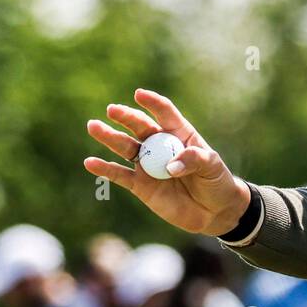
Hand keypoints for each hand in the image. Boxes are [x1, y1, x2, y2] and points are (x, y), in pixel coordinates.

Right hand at [82, 88, 250, 237]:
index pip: (164, 113)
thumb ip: (193, 160)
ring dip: (109, 137)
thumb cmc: (216, 181)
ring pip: (125, 148)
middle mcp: (160, 145)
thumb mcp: (212, 166)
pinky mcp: (141, 186)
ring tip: (93, 126)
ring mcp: (148, 165)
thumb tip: (170, 167)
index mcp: (179, 133)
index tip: (139, 94)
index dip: (152, 103)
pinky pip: (120, 175)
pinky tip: (90, 162)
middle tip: (112, 110)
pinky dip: (105, 169)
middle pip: (140, 128)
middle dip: (126, 117)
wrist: (214, 211)